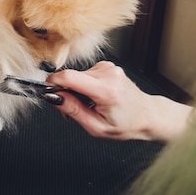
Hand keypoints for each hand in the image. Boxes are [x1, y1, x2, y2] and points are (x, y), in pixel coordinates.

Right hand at [45, 61, 191, 141]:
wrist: (148, 115)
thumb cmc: (126, 124)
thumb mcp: (96, 127)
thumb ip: (73, 111)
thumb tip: (54, 97)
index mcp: (106, 90)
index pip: (69, 77)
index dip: (53, 82)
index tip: (47, 91)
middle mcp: (108, 74)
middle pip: (71, 77)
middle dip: (65, 92)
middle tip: (71, 110)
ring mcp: (109, 68)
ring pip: (77, 76)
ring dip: (75, 90)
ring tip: (86, 105)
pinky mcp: (107, 66)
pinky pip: (85, 74)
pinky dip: (83, 85)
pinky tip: (93, 96)